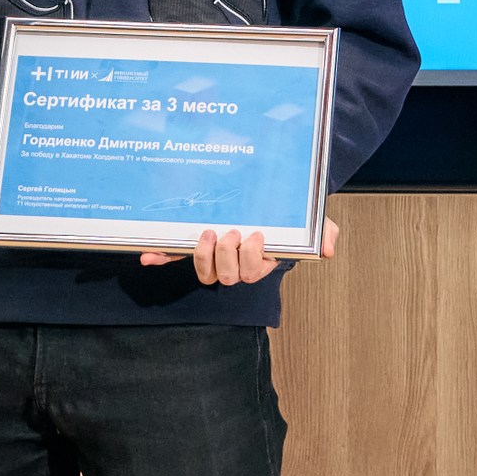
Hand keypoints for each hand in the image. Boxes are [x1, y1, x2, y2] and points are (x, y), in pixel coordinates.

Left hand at [140, 219, 335, 285]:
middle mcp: (235, 263)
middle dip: (228, 256)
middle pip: (228, 276)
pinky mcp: (194, 245)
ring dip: (202, 256)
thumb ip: (324, 232)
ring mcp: (213, 256)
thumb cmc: (288, 215)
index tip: (255, 236)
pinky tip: (147, 256)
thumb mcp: (311, 221)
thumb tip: (329, 248)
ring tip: (207, 232)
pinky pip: (174, 257)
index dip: (251, 259)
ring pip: (205, 272)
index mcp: (260, 260)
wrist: (266, 199)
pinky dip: (160, 258)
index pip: (253, 272)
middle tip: (231, 231)